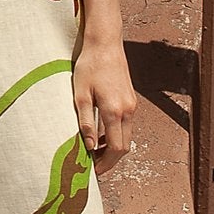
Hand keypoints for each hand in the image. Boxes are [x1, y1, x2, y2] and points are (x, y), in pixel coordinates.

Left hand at [72, 39, 136, 164]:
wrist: (105, 43)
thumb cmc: (89, 66)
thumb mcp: (80, 94)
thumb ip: (86, 121)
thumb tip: (88, 146)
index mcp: (114, 111)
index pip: (115, 148)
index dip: (106, 163)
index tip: (94, 170)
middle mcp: (128, 110)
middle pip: (123, 146)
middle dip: (110, 159)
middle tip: (94, 165)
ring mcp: (132, 105)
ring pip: (126, 136)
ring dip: (112, 147)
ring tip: (94, 151)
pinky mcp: (131, 99)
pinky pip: (126, 124)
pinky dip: (116, 134)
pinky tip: (100, 133)